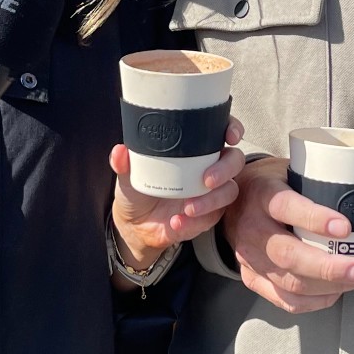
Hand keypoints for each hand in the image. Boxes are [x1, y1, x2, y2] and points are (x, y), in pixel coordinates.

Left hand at [109, 120, 244, 271]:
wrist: (135, 225)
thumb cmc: (138, 191)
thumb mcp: (128, 176)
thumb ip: (124, 164)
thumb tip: (120, 151)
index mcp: (193, 150)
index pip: (220, 131)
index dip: (232, 128)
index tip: (229, 135)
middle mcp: (207, 168)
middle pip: (234, 161)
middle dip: (225, 169)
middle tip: (206, 180)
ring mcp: (211, 192)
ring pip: (229, 191)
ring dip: (212, 200)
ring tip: (188, 209)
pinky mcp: (208, 216)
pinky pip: (213, 217)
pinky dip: (196, 222)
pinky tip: (177, 223)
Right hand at [223, 160, 353, 313]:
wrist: (228, 201)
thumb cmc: (273, 185)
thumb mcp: (296, 171)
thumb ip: (338, 182)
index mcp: (262, 193)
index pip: (285, 206)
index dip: (315, 219)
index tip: (346, 228)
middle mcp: (251, 227)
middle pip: (288, 254)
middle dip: (328, 267)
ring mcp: (248, 257)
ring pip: (288, 282)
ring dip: (327, 287)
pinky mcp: (251, 277)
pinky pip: (283, 299)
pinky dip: (313, 301)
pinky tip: (335, 293)